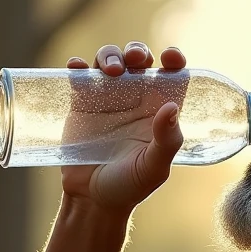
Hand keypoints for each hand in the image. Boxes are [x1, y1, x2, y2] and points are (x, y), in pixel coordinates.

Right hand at [61, 42, 185, 212]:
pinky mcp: (81, 103)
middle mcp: (135, 99)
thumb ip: (166, 141)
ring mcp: (107, 98)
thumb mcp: (153, 168)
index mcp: (159, 110)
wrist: (93, 199)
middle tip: (136, 60)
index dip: (173, 60)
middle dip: (137, 51)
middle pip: (138, 60)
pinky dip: (77, 66)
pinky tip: (77, 68)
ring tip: (111, 70)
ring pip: (109, 61)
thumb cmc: (130, 186)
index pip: (171, 76)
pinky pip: (79, 76)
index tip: (171, 57)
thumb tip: (171, 108)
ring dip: (110, 55)